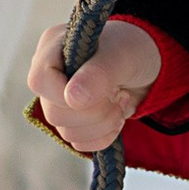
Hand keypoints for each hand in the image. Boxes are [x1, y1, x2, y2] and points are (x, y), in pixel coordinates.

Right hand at [28, 15, 162, 156]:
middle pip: (54, 113)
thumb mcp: (122, 55)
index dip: (67, 95)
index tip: (104, 90)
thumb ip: (99, 72)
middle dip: (95, 112)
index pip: (40, 81)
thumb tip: (72, 98)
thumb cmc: (133, 47)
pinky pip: (79, 143)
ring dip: (103, 123)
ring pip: (67, 132)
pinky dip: (104, 135)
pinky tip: (118, 116)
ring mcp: (58, 100)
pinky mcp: (72, 120)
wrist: (148, 62)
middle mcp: (51, 74)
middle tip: (118, 94)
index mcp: (53, 47)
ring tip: (122, 101)